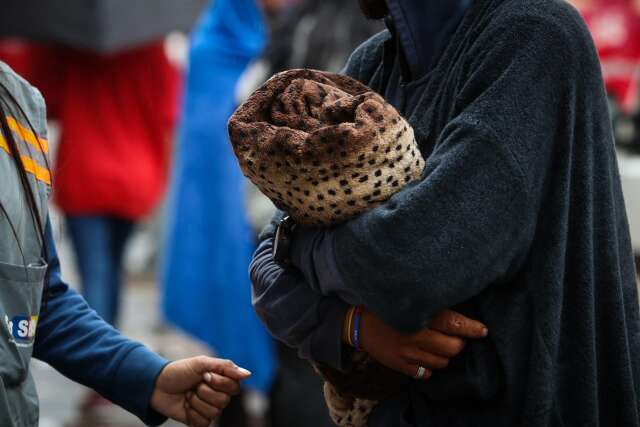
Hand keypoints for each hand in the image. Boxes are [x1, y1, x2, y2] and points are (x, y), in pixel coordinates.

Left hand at [150, 356, 250, 426]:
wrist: (157, 385)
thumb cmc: (179, 371)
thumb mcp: (202, 363)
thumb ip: (226, 367)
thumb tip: (248, 374)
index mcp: (222, 380)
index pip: (234, 387)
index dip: (219, 382)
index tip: (205, 375)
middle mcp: (218, 395)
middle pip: (224, 401)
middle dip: (204, 392)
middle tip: (194, 385)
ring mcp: (209, 408)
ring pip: (214, 412)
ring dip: (196, 402)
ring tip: (188, 395)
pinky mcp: (199, 420)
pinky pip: (204, 422)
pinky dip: (192, 413)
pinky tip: (186, 406)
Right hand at [358, 309, 487, 379]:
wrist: (358, 322)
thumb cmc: (386, 305)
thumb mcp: (407, 299)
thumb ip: (430, 303)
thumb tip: (457, 308)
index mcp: (418, 315)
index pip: (453, 323)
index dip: (471, 328)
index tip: (482, 330)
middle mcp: (415, 335)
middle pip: (452, 348)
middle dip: (458, 343)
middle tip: (455, 337)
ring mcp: (407, 353)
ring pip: (442, 362)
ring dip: (444, 355)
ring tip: (437, 345)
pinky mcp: (400, 365)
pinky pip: (425, 373)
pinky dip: (428, 366)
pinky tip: (424, 356)